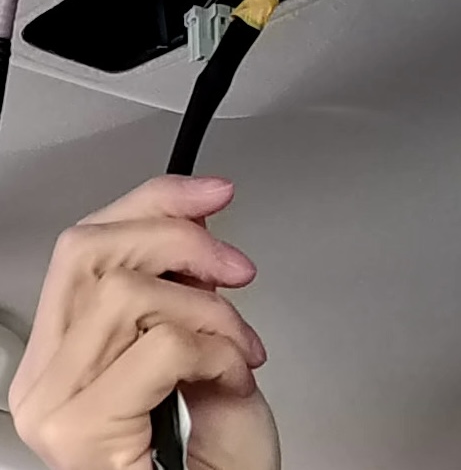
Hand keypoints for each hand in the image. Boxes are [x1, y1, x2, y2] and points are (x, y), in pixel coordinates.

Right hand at [7, 176, 279, 469]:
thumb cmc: (214, 462)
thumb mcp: (209, 357)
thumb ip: (192, 299)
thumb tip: (197, 234)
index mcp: (68, 352)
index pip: (87, 246)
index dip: (154, 202)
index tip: (213, 193)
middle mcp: (45, 376)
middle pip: (92, 252)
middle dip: (182, 241)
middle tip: (236, 270)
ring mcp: (55, 405)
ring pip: (128, 292)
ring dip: (211, 311)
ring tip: (239, 349)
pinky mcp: (80, 430)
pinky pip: (162, 345)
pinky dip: (218, 350)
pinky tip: (232, 379)